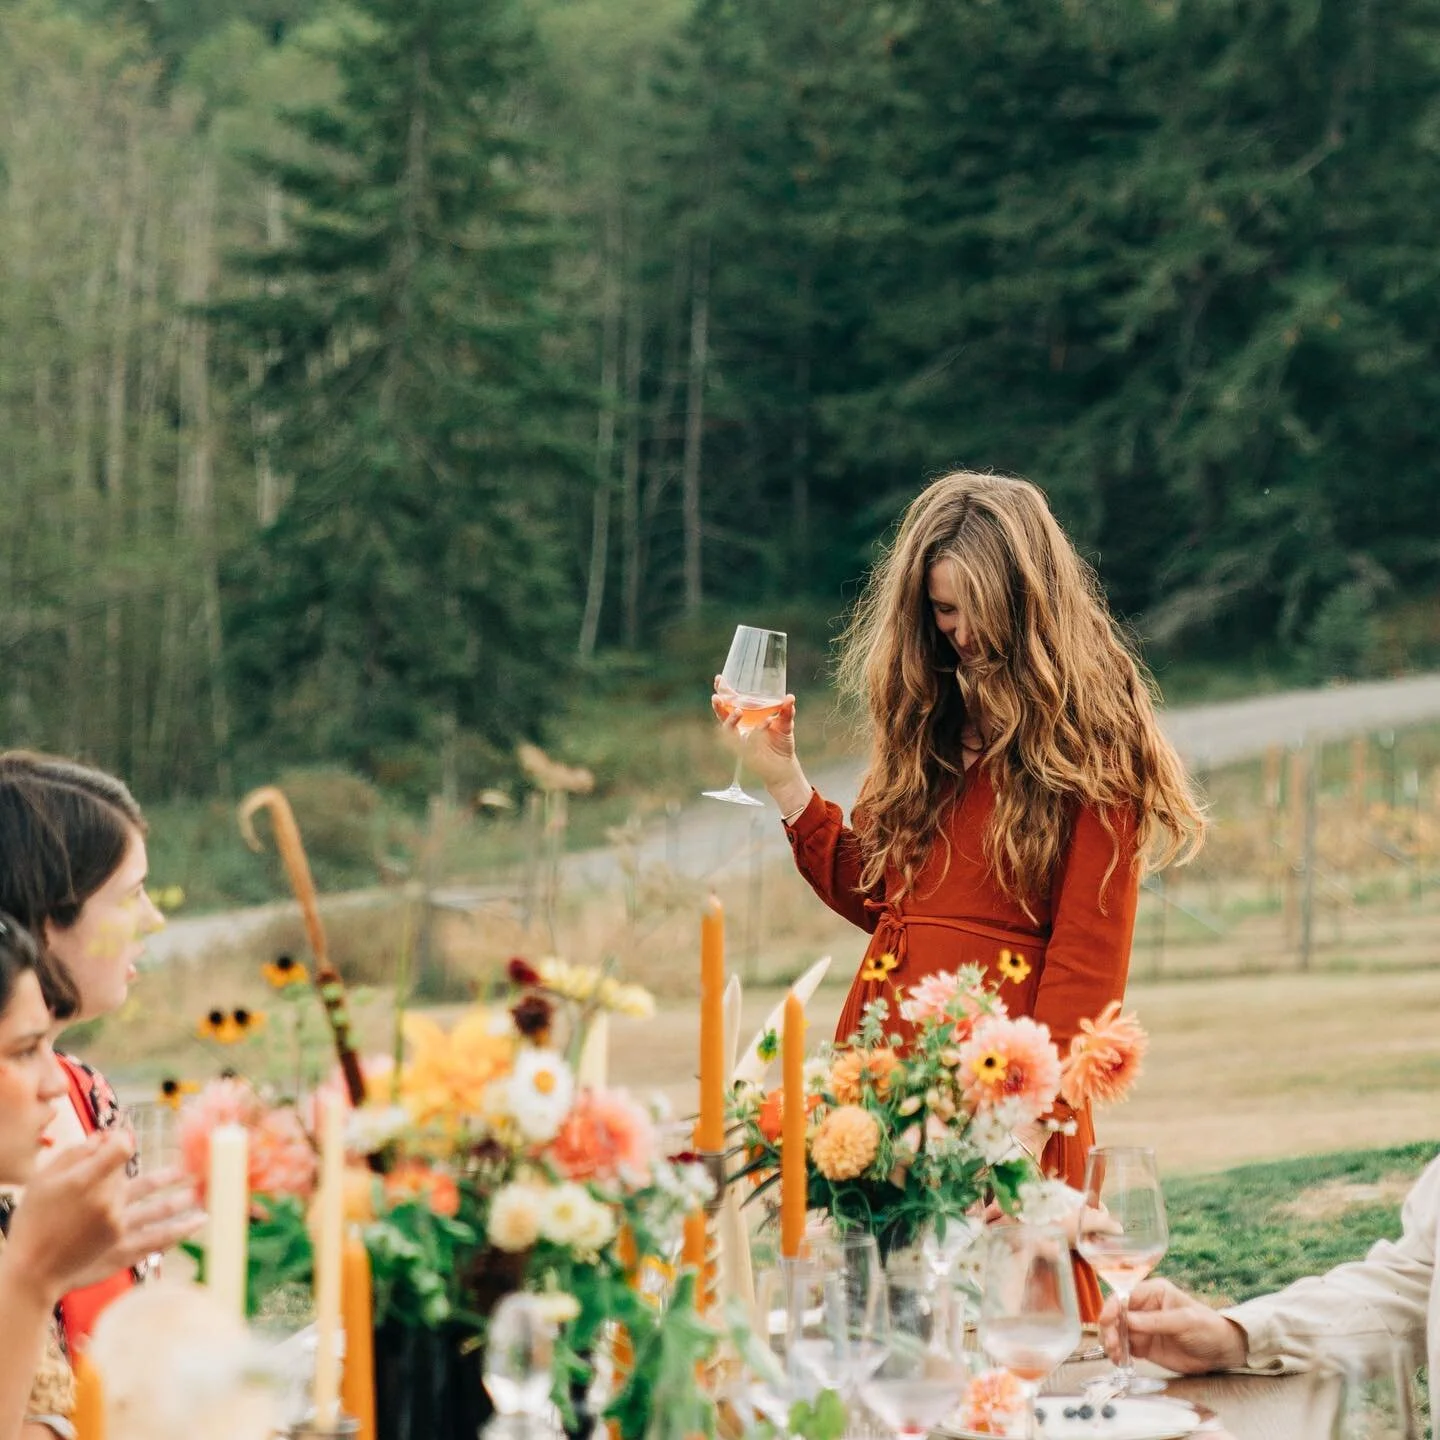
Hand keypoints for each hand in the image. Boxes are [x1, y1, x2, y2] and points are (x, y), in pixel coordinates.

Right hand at [3, 1133, 202, 1300]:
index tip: (126, 1136)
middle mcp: (107, 1204)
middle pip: (139, 1180)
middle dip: (160, 1174)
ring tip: (202, 1190)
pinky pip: (157, 1239)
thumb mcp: (44, 1180)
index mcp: (87, 1183)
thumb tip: (107, 1135)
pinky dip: (179, 1230)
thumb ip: (77, 1154)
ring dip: (181, 1200)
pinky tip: (199, 1221)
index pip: (120, 1150)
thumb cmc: (33, 1221)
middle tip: (189, 1167)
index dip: (124, 1140)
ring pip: (158, 1210)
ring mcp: (118, 1229)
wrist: (30, 1270)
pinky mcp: (122, 1250)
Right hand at [711, 680, 809, 809]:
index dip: (723, 691)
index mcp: (746, 717)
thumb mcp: (786, 723)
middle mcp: (740, 728)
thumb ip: (786, 711)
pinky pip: (747, 741)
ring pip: (729, 730)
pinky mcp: (747, 753)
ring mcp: (741, 741)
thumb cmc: (781, 742)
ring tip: (738, 711)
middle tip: (717, 697)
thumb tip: (789, 697)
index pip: (731, 702)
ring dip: (731, 720)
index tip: (719, 679)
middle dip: (718, 705)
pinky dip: (758, 730)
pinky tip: (768, 721)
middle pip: (723, 714)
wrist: (784, 767)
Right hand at [1100, 1278, 1248, 1374]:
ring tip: (1115, 1356)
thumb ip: (1156, 1321)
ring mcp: (1143, 1327)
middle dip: (1110, 1328)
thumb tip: (1127, 1319)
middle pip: (1116, 1314)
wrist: (1222, 1353)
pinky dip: (1118, 1354)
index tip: (1107, 1321)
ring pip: (1117, 1331)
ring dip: (1111, 1342)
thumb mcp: (1185, 1321)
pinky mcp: (1144, 1346)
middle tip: (1112, 1344)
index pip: (1125, 1295)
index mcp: (1153, 1292)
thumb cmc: (1208, 1328)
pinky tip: (1119, 1361)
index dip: (1112, 1306)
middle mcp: (1144, 1308)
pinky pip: (1125, 1348)